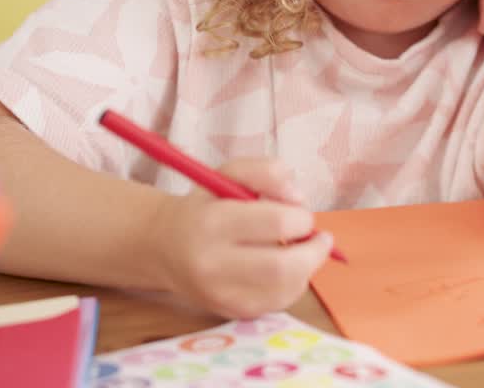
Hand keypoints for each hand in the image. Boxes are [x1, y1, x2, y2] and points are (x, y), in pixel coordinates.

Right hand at [151, 158, 333, 318]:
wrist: (165, 247)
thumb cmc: (206, 205)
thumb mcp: (229, 173)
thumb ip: (267, 171)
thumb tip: (299, 198)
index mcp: (211, 222)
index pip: (277, 222)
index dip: (302, 217)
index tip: (302, 213)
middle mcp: (212, 264)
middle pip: (284, 267)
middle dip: (314, 250)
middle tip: (319, 238)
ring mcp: (221, 294)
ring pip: (287, 288)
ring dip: (307, 267)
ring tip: (299, 250)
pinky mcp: (232, 312)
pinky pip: (281, 302)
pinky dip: (295, 283)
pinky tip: (285, 268)